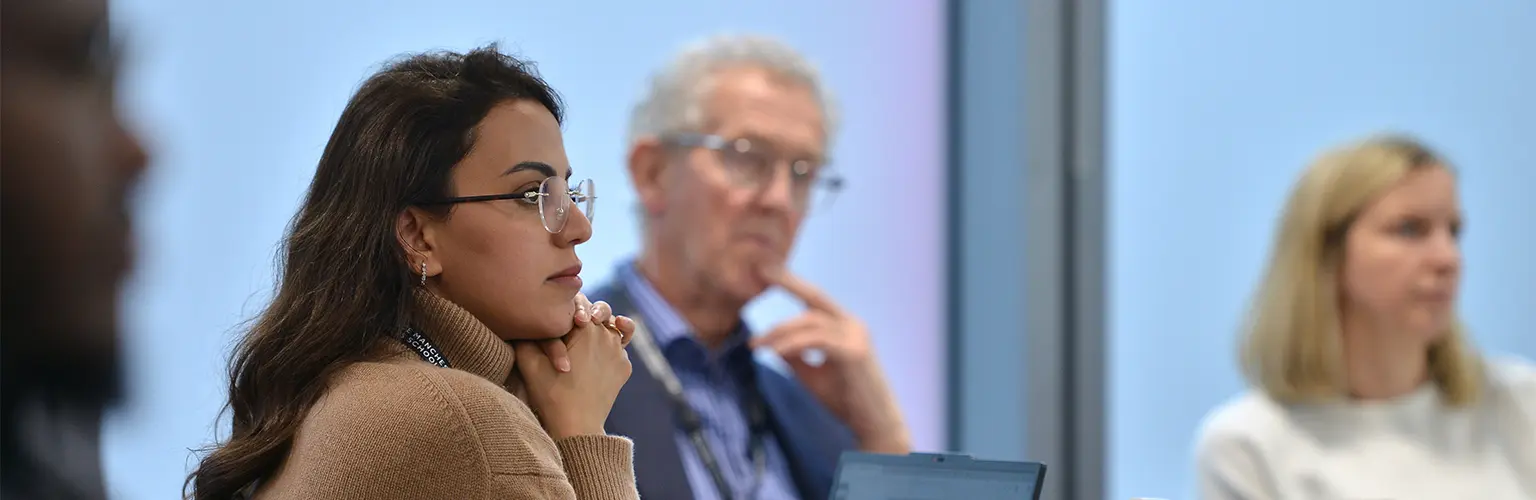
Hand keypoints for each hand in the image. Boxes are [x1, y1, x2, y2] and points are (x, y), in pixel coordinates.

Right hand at [515, 298, 634, 438]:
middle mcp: (608, 336)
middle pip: (599, 311)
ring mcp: (620, 353)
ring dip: (602, 327)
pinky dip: (609, 347)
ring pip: (612, 328)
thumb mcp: (528, 360)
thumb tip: (528, 314)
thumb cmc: (549, 393)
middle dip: (588, 312)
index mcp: (587, 328)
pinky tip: (596, 354)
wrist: (576, 426)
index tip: (562, 311)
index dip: (569, 302)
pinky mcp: (624, 368)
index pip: (579, 300)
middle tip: (578, 321)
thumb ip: (527, 332)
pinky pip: (619, 349)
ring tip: (590, 332)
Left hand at [749, 268, 911, 453]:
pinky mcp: (854, 352)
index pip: (816, 299)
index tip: (767, 271)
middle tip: (761, 271)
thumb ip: (795, 356)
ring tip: (756, 344)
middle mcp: (853, 325)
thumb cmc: (845, 401)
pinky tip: (775, 351)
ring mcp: (856, 336)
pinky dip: (792, 344)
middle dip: (788, 282)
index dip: (793, 283)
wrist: (873, 425)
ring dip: (779, 332)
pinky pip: (816, 340)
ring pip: (810, 321)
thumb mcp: (812, 374)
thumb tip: (773, 344)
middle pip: (815, 299)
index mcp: (845, 326)